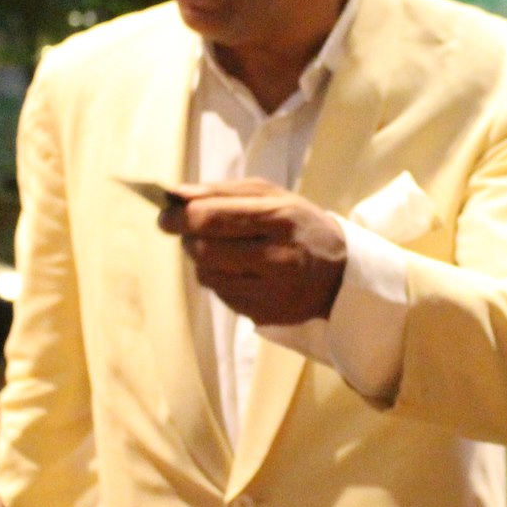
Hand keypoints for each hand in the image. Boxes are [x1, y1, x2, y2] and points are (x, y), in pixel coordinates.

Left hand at [160, 180, 347, 326]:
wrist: (340, 274)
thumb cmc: (300, 225)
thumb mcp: (273, 196)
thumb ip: (224, 192)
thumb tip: (178, 195)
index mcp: (281, 218)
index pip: (214, 218)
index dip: (181, 216)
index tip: (166, 214)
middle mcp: (278, 257)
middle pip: (204, 249)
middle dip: (187, 237)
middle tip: (190, 230)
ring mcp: (271, 291)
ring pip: (206, 275)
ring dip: (202, 259)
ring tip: (221, 249)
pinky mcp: (264, 315)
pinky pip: (219, 295)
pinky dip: (218, 279)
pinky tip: (237, 270)